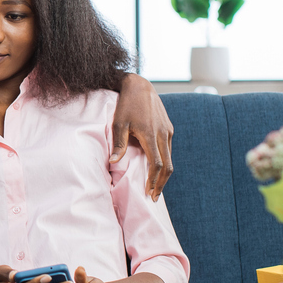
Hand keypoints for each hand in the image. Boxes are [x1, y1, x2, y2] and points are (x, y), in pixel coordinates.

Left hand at [110, 73, 173, 199]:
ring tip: (155, 186)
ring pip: (170, 158)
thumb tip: (113, 162)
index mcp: (150, 135)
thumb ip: (118, 144)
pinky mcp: (168, 128)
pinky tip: (156, 168)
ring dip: (163, 173)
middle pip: (168, 166)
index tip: (148, 193)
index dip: (154, 181)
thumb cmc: (126, 105)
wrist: (139, 86)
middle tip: (154, 196)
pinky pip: (168, 149)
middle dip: (161, 183)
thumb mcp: (119, 123)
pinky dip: (164, 161)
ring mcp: (167, 131)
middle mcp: (163, 134)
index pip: (157, 165)